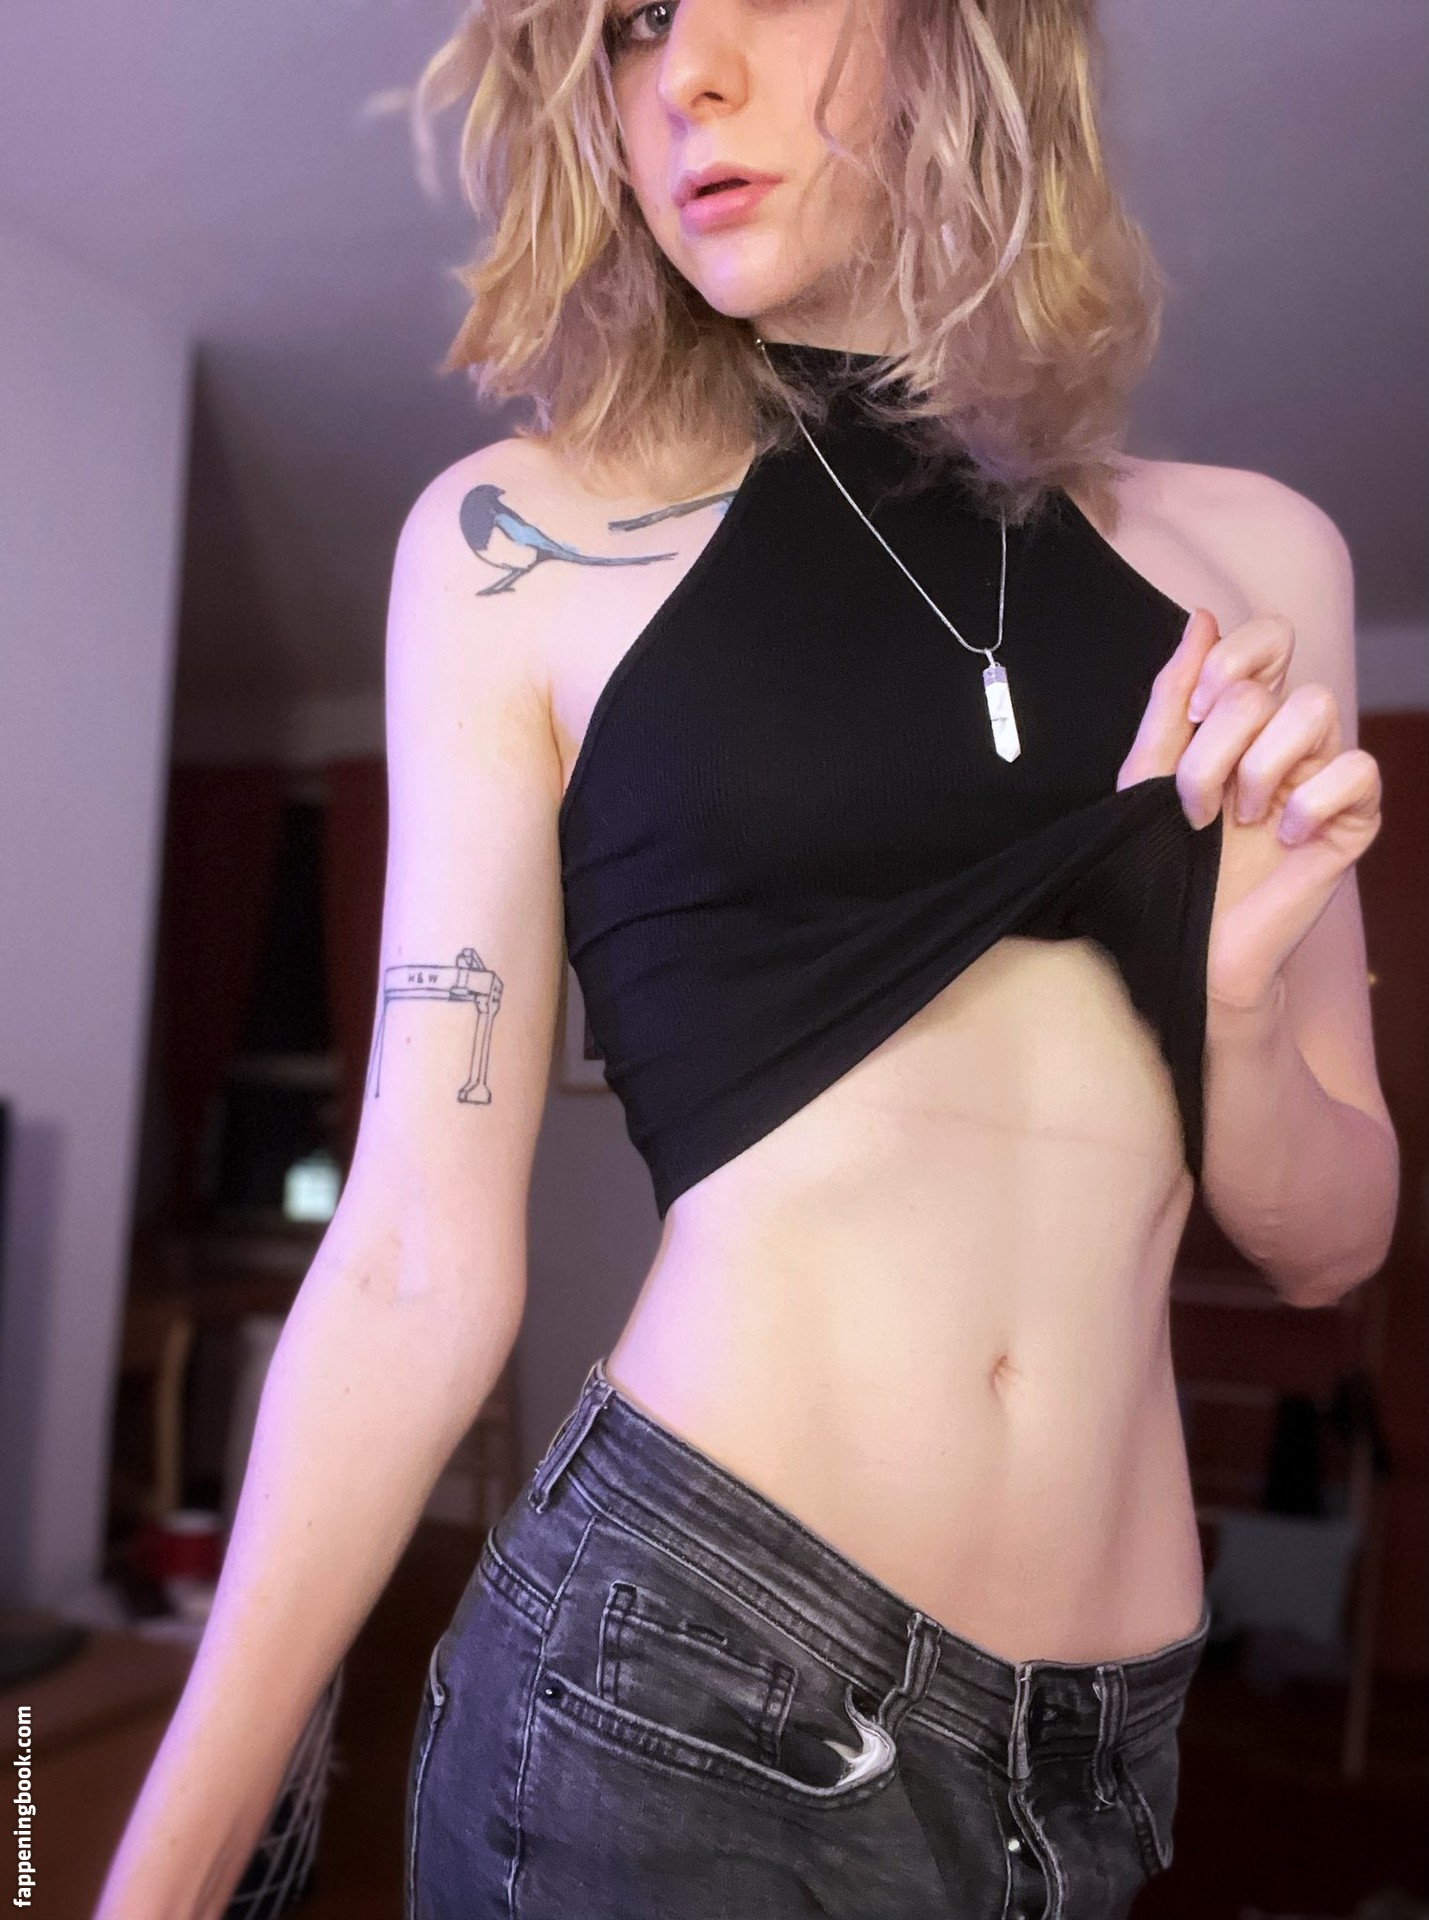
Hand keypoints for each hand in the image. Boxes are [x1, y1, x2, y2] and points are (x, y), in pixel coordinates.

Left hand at [1116, 606, 1382, 1012]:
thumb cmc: (1163, 862)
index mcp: (1245, 718)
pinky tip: (1283, 838)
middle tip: (1194, 801)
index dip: (1234, 658)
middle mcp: (1288, 739)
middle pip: (1274, 686)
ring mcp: (1323, 776)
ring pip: (1317, 709)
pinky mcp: (1352, 820)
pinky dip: (1310, 800)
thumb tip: (1202, 617)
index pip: (1270, 638)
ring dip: (1259, 768)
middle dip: (1217, 745)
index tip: (1194, 711)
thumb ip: (1172, 695)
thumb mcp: (1146, 773)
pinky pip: (1358, 770)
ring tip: (1238, 821)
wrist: (1183, 946)